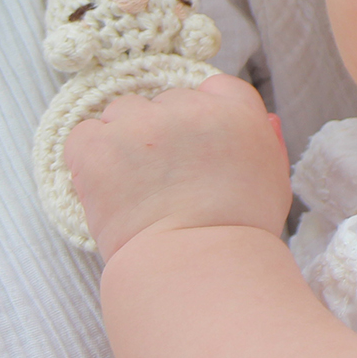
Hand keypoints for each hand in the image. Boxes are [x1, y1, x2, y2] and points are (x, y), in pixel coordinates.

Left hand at [65, 74, 290, 257]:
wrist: (199, 269)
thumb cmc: (240, 233)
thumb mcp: (273, 180)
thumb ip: (266, 142)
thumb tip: (263, 120)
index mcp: (235, 111)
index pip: (212, 88)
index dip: (199, 117)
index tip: (193, 149)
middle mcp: (188, 108)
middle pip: (163, 101)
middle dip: (159, 133)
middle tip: (163, 180)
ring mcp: (141, 125)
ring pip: (121, 113)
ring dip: (123, 141)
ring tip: (134, 188)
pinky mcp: (100, 148)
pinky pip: (83, 136)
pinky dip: (88, 159)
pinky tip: (107, 190)